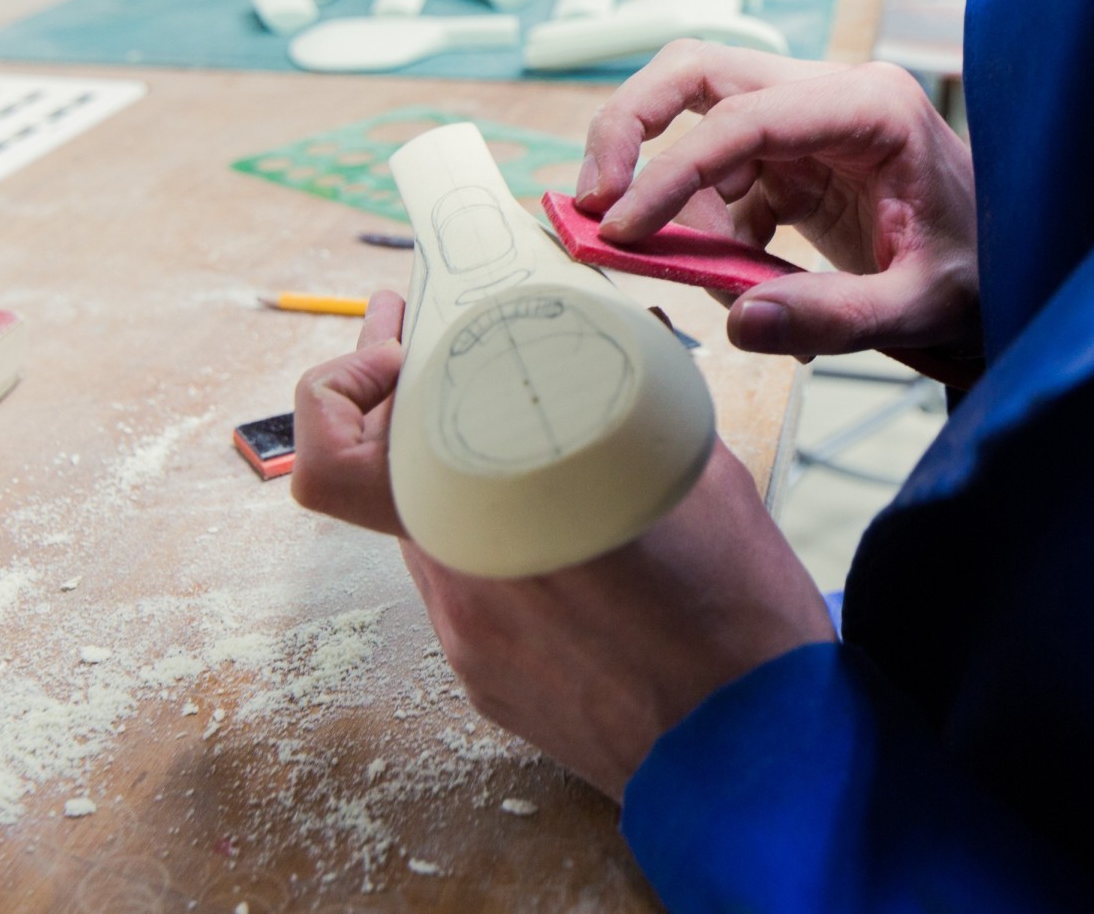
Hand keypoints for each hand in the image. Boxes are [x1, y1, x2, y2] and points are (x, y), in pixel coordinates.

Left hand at [289, 297, 836, 798]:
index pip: (339, 463)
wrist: (754, 762)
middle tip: (422, 350)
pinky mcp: (489, 687)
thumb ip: (639, 401)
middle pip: (384, 480)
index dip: (340, 397)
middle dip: (401, 414)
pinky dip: (496, 552)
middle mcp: (462, 584)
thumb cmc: (739, 619)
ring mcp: (468, 645)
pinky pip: (469, 595)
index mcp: (497, 518)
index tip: (392, 357)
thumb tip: (627, 331)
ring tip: (519, 444)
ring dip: (455, 486)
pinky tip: (563, 537)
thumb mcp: (702, 476)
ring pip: (430, 535)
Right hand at [578, 45, 981, 379]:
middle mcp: (831, 94)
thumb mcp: (922, 308)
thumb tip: (740, 322)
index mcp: (871, 107)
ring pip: (694, 115)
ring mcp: (806, 123)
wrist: (1010, 276)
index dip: (671, 170)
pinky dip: (697, 223)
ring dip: (661, 183)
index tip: (622, 226)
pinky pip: (715, 176)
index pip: (743, 118)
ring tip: (674, 258)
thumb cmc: (983, 275)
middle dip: (630, 128)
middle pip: (698, 73)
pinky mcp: (792, 160)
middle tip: (591, 202)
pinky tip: (730, 274)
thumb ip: (836, 317)